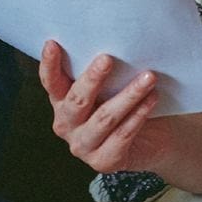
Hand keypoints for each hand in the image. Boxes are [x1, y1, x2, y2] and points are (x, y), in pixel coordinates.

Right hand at [40, 41, 167, 173]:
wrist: (149, 141)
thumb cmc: (124, 104)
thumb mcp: (108, 86)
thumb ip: (102, 72)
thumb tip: (114, 39)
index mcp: (60, 102)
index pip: (50, 82)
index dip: (49, 65)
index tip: (53, 44)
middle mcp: (65, 125)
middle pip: (77, 100)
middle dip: (93, 78)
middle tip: (108, 58)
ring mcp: (83, 146)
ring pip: (105, 117)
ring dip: (129, 95)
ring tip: (148, 77)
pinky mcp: (103, 162)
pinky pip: (123, 135)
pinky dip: (139, 115)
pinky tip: (151, 99)